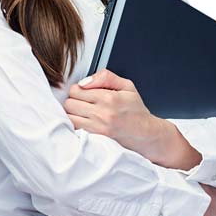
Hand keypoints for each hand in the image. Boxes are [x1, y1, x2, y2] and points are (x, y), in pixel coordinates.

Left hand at [64, 68, 201, 168]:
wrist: (146, 134)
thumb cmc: (136, 110)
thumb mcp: (127, 86)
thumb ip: (106, 77)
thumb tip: (84, 82)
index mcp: (108, 98)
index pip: (76, 90)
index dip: (78, 89)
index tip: (85, 92)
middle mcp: (101, 114)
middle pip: (69, 104)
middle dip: (74, 100)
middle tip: (83, 102)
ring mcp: (97, 128)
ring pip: (69, 117)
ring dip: (73, 113)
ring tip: (83, 112)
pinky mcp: (95, 138)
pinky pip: (75, 129)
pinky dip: (76, 124)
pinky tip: (84, 121)